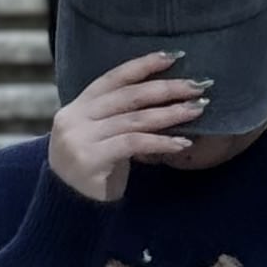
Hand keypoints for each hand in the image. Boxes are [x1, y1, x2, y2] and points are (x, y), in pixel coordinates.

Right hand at [49, 51, 209, 202]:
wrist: (68, 209)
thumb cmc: (92, 171)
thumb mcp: (99, 137)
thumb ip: (118, 116)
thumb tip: (162, 94)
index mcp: (76, 107)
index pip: (113, 78)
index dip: (143, 65)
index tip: (174, 57)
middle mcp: (75, 118)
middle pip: (128, 96)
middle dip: (166, 88)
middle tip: (197, 86)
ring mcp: (80, 138)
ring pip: (135, 119)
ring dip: (170, 113)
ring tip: (197, 110)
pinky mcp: (91, 159)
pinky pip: (134, 144)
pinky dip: (161, 141)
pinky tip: (182, 142)